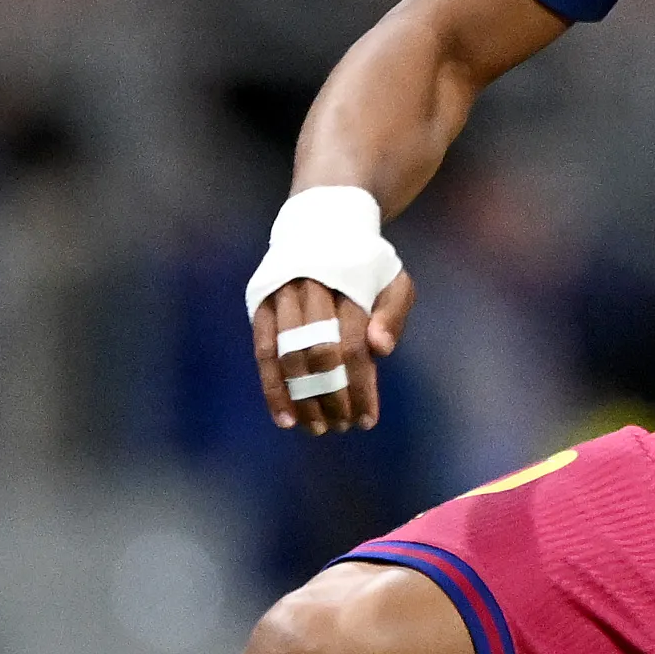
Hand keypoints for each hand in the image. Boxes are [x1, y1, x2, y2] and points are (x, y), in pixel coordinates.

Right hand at [257, 268, 411, 436]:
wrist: (322, 225)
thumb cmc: (364, 263)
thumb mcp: (393, 280)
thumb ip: (392, 314)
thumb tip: (382, 351)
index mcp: (348, 284)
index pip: (354, 345)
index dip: (360, 387)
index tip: (367, 420)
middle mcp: (311, 289)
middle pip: (320, 354)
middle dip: (332, 397)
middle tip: (342, 427)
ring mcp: (282, 297)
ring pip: (288, 356)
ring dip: (302, 399)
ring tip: (316, 429)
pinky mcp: (261, 306)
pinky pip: (263, 352)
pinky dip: (272, 387)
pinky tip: (284, 417)